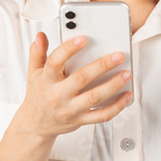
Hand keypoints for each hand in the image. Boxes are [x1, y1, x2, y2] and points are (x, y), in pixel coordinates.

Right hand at [18, 32, 132, 137]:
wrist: (36, 124)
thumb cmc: (38, 95)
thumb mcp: (33, 72)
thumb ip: (37, 52)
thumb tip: (40, 36)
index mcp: (47, 80)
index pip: (55, 62)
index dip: (68, 49)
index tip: (83, 39)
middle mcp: (58, 95)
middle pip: (81, 79)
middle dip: (101, 66)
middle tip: (118, 56)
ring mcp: (70, 109)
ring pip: (94, 97)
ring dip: (113, 86)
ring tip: (126, 74)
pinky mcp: (81, 120)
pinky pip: (101, 115)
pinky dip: (117, 106)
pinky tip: (127, 96)